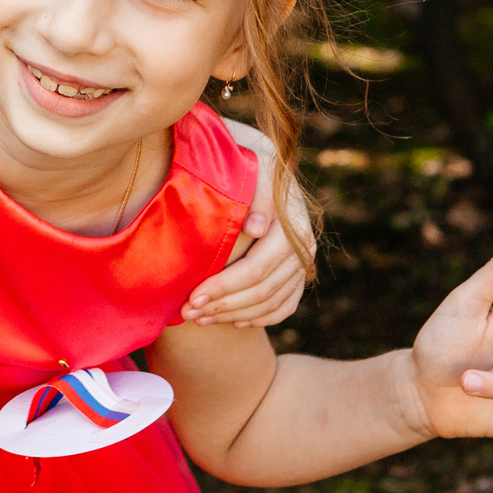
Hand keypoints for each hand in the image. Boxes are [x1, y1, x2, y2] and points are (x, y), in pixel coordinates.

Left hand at [180, 130, 310, 327]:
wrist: (260, 170)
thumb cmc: (244, 169)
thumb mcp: (249, 171)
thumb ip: (255, 195)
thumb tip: (256, 228)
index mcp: (292, 226)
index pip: (257, 268)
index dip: (224, 287)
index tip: (192, 297)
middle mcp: (303, 248)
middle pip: (263, 291)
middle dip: (223, 305)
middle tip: (189, 313)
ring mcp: (302, 264)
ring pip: (272, 304)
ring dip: (234, 316)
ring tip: (200, 319)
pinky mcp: (297, 275)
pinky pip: (283, 307)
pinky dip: (259, 319)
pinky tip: (234, 323)